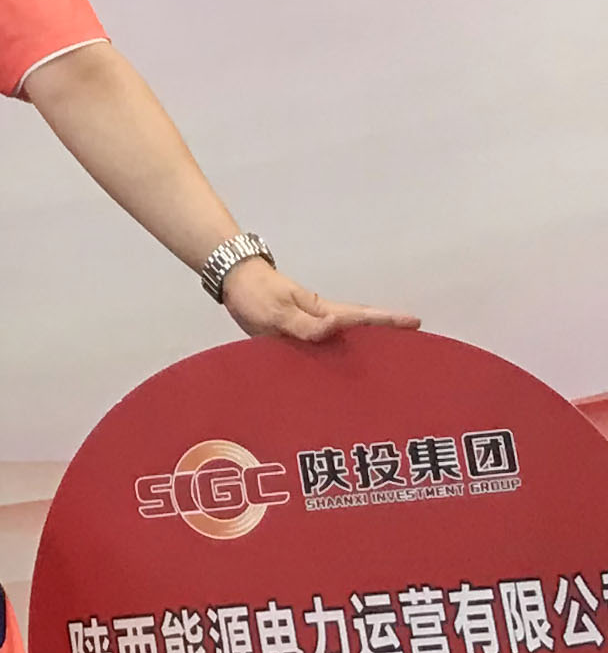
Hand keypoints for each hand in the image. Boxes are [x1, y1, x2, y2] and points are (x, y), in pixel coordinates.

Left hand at [223, 257, 414, 344]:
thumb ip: (304, 324)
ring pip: (346, 337)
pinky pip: (324, 346)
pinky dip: (339, 354)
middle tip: (417, 345)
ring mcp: (312, 326)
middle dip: (389, 333)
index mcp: (322, 311)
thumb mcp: (277, 311)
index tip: (416, 322)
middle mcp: (322, 318)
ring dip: (367, 345)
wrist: (234, 283)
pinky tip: (344, 369)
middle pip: (361, 327)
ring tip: (391, 361)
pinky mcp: (298, 335)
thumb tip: (335, 326)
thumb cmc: (256, 294)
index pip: (360, 317)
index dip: (388, 321)